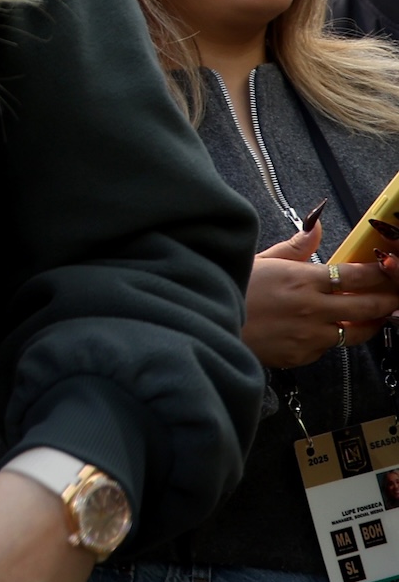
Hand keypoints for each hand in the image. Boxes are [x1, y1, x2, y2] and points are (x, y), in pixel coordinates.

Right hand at [241, 222, 398, 369]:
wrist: (201, 324)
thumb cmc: (229, 288)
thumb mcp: (258, 260)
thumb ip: (294, 247)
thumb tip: (316, 226)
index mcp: (301, 279)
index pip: (357, 275)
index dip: (380, 272)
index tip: (389, 269)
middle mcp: (311, 309)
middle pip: (369, 306)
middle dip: (388, 300)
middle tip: (395, 296)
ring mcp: (308, 335)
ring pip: (356, 333)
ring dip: (369, 324)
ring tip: (373, 317)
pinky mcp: (300, 355)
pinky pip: (327, 347)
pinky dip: (329, 338)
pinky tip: (324, 330)